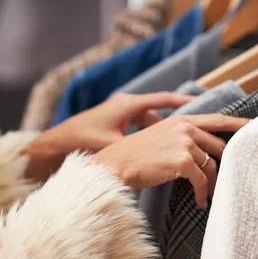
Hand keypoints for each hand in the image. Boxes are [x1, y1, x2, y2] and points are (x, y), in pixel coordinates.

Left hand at [23, 92, 193, 181]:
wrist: (57, 143)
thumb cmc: (81, 142)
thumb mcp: (111, 144)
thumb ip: (134, 148)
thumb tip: (157, 158)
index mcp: (128, 105)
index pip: (163, 99)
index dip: (183, 101)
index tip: (201, 102)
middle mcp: (126, 106)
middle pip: (160, 110)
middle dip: (179, 118)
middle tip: (199, 125)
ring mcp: (121, 115)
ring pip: (151, 121)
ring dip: (166, 131)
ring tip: (185, 142)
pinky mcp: (116, 125)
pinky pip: (141, 128)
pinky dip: (152, 136)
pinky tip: (161, 150)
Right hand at [93, 114, 250, 207]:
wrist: (116, 164)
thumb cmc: (135, 155)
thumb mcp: (160, 137)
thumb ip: (181, 138)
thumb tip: (202, 154)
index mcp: (181, 120)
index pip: (217, 120)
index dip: (238, 124)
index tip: (255, 127)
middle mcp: (185, 128)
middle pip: (218, 146)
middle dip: (226, 164)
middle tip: (230, 178)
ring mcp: (184, 143)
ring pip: (211, 165)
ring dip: (212, 184)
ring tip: (209, 196)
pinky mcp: (182, 160)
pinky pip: (201, 180)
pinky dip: (203, 193)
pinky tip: (201, 202)